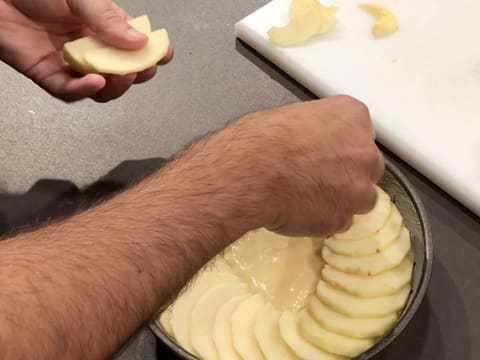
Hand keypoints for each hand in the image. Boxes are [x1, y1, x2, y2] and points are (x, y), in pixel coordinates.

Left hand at [0, 0, 172, 101]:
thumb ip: (107, 19)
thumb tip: (139, 42)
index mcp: (102, 25)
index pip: (135, 44)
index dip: (152, 52)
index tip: (163, 53)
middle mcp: (90, 46)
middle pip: (124, 71)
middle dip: (137, 74)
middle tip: (140, 69)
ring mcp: (71, 63)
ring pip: (102, 88)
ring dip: (115, 88)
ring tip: (119, 77)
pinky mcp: (48, 74)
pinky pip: (69, 91)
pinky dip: (83, 90)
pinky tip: (94, 81)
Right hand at [215, 95, 383, 236]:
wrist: (248, 175)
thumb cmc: (259, 141)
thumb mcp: (289, 116)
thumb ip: (314, 128)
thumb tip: (309, 140)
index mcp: (352, 116)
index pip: (359, 132)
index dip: (340, 145)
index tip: (325, 152)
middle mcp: (364, 152)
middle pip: (366, 165)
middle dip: (346, 172)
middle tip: (316, 175)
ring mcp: (358, 189)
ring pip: (358, 197)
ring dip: (339, 198)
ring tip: (307, 196)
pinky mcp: (343, 219)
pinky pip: (339, 220)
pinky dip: (323, 218)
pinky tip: (299, 210)